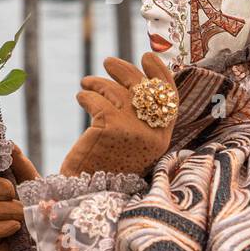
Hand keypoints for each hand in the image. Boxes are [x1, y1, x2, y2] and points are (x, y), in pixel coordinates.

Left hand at [61, 53, 178, 178]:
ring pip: (116, 91)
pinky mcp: (112, 126)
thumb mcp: (132, 146)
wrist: (88, 194)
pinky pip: (98, 100)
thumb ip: (140, 120)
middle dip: (124, 69)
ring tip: (86, 83)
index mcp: (161, 137)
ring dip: (98, 82)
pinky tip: (80, 97)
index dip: (159, 73)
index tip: (148, 56)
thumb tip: (136, 82)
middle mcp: (153, 132)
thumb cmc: (107, 171)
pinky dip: (86, 95)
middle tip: (107, 61)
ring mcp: (134, 129)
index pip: (168, 97)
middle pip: (143, 87)